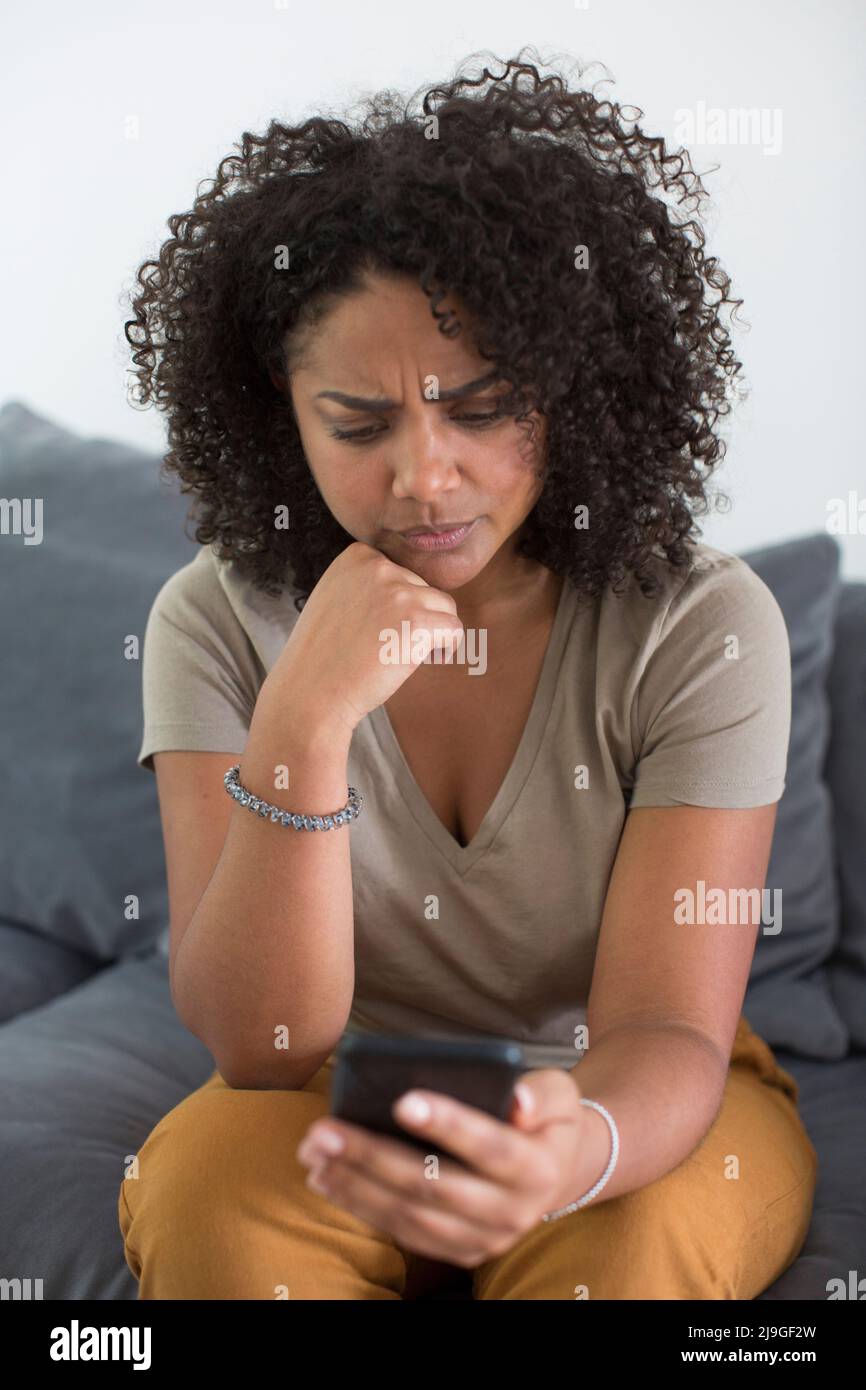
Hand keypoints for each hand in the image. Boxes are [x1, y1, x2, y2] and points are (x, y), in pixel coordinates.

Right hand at [271, 541, 464, 739]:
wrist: (311, 693)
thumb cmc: (322, 656)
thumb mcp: (335, 598)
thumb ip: (367, 585)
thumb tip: (409, 587)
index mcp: (357, 557)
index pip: (402, 572)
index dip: (399, 604)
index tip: (380, 628)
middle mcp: (379, 567)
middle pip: (425, 588)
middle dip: (416, 618)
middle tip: (388, 648)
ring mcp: (399, 592)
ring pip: (444, 607)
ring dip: (432, 632)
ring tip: (405, 655)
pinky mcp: (418, 622)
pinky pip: (455, 629)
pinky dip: (448, 648)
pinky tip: (424, 662)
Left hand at [295, 1068, 592, 1267]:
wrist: (555, 1170)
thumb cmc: (545, 1118)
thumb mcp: (558, 1092)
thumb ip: (539, 1093)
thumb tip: (517, 1101)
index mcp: (539, 1169)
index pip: (491, 1147)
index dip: (448, 1125)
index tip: (402, 1100)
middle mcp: (512, 1212)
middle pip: (434, 1185)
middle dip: (373, 1157)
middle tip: (325, 1130)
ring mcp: (484, 1239)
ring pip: (410, 1216)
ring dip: (355, 1185)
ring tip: (315, 1152)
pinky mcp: (459, 1251)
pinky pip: (404, 1233)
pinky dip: (362, 1206)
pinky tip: (328, 1178)